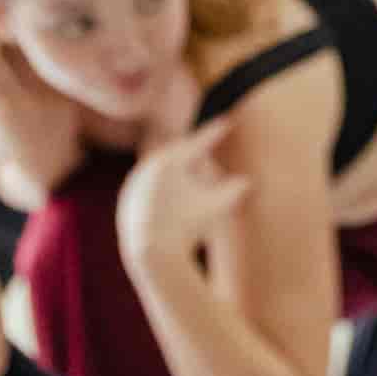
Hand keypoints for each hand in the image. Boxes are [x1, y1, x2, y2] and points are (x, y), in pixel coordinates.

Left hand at [118, 117, 250, 266]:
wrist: (153, 254)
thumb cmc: (188, 227)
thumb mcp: (219, 206)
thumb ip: (236, 190)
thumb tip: (249, 182)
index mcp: (170, 161)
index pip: (199, 142)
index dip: (215, 132)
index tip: (227, 122)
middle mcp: (148, 167)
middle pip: (177, 152)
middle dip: (194, 147)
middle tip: (208, 140)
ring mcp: (134, 185)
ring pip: (160, 169)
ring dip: (177, 166)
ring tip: (190, 165)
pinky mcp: (127, 202)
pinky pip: (148, 186)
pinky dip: (163, 185)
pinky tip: (170, 192)